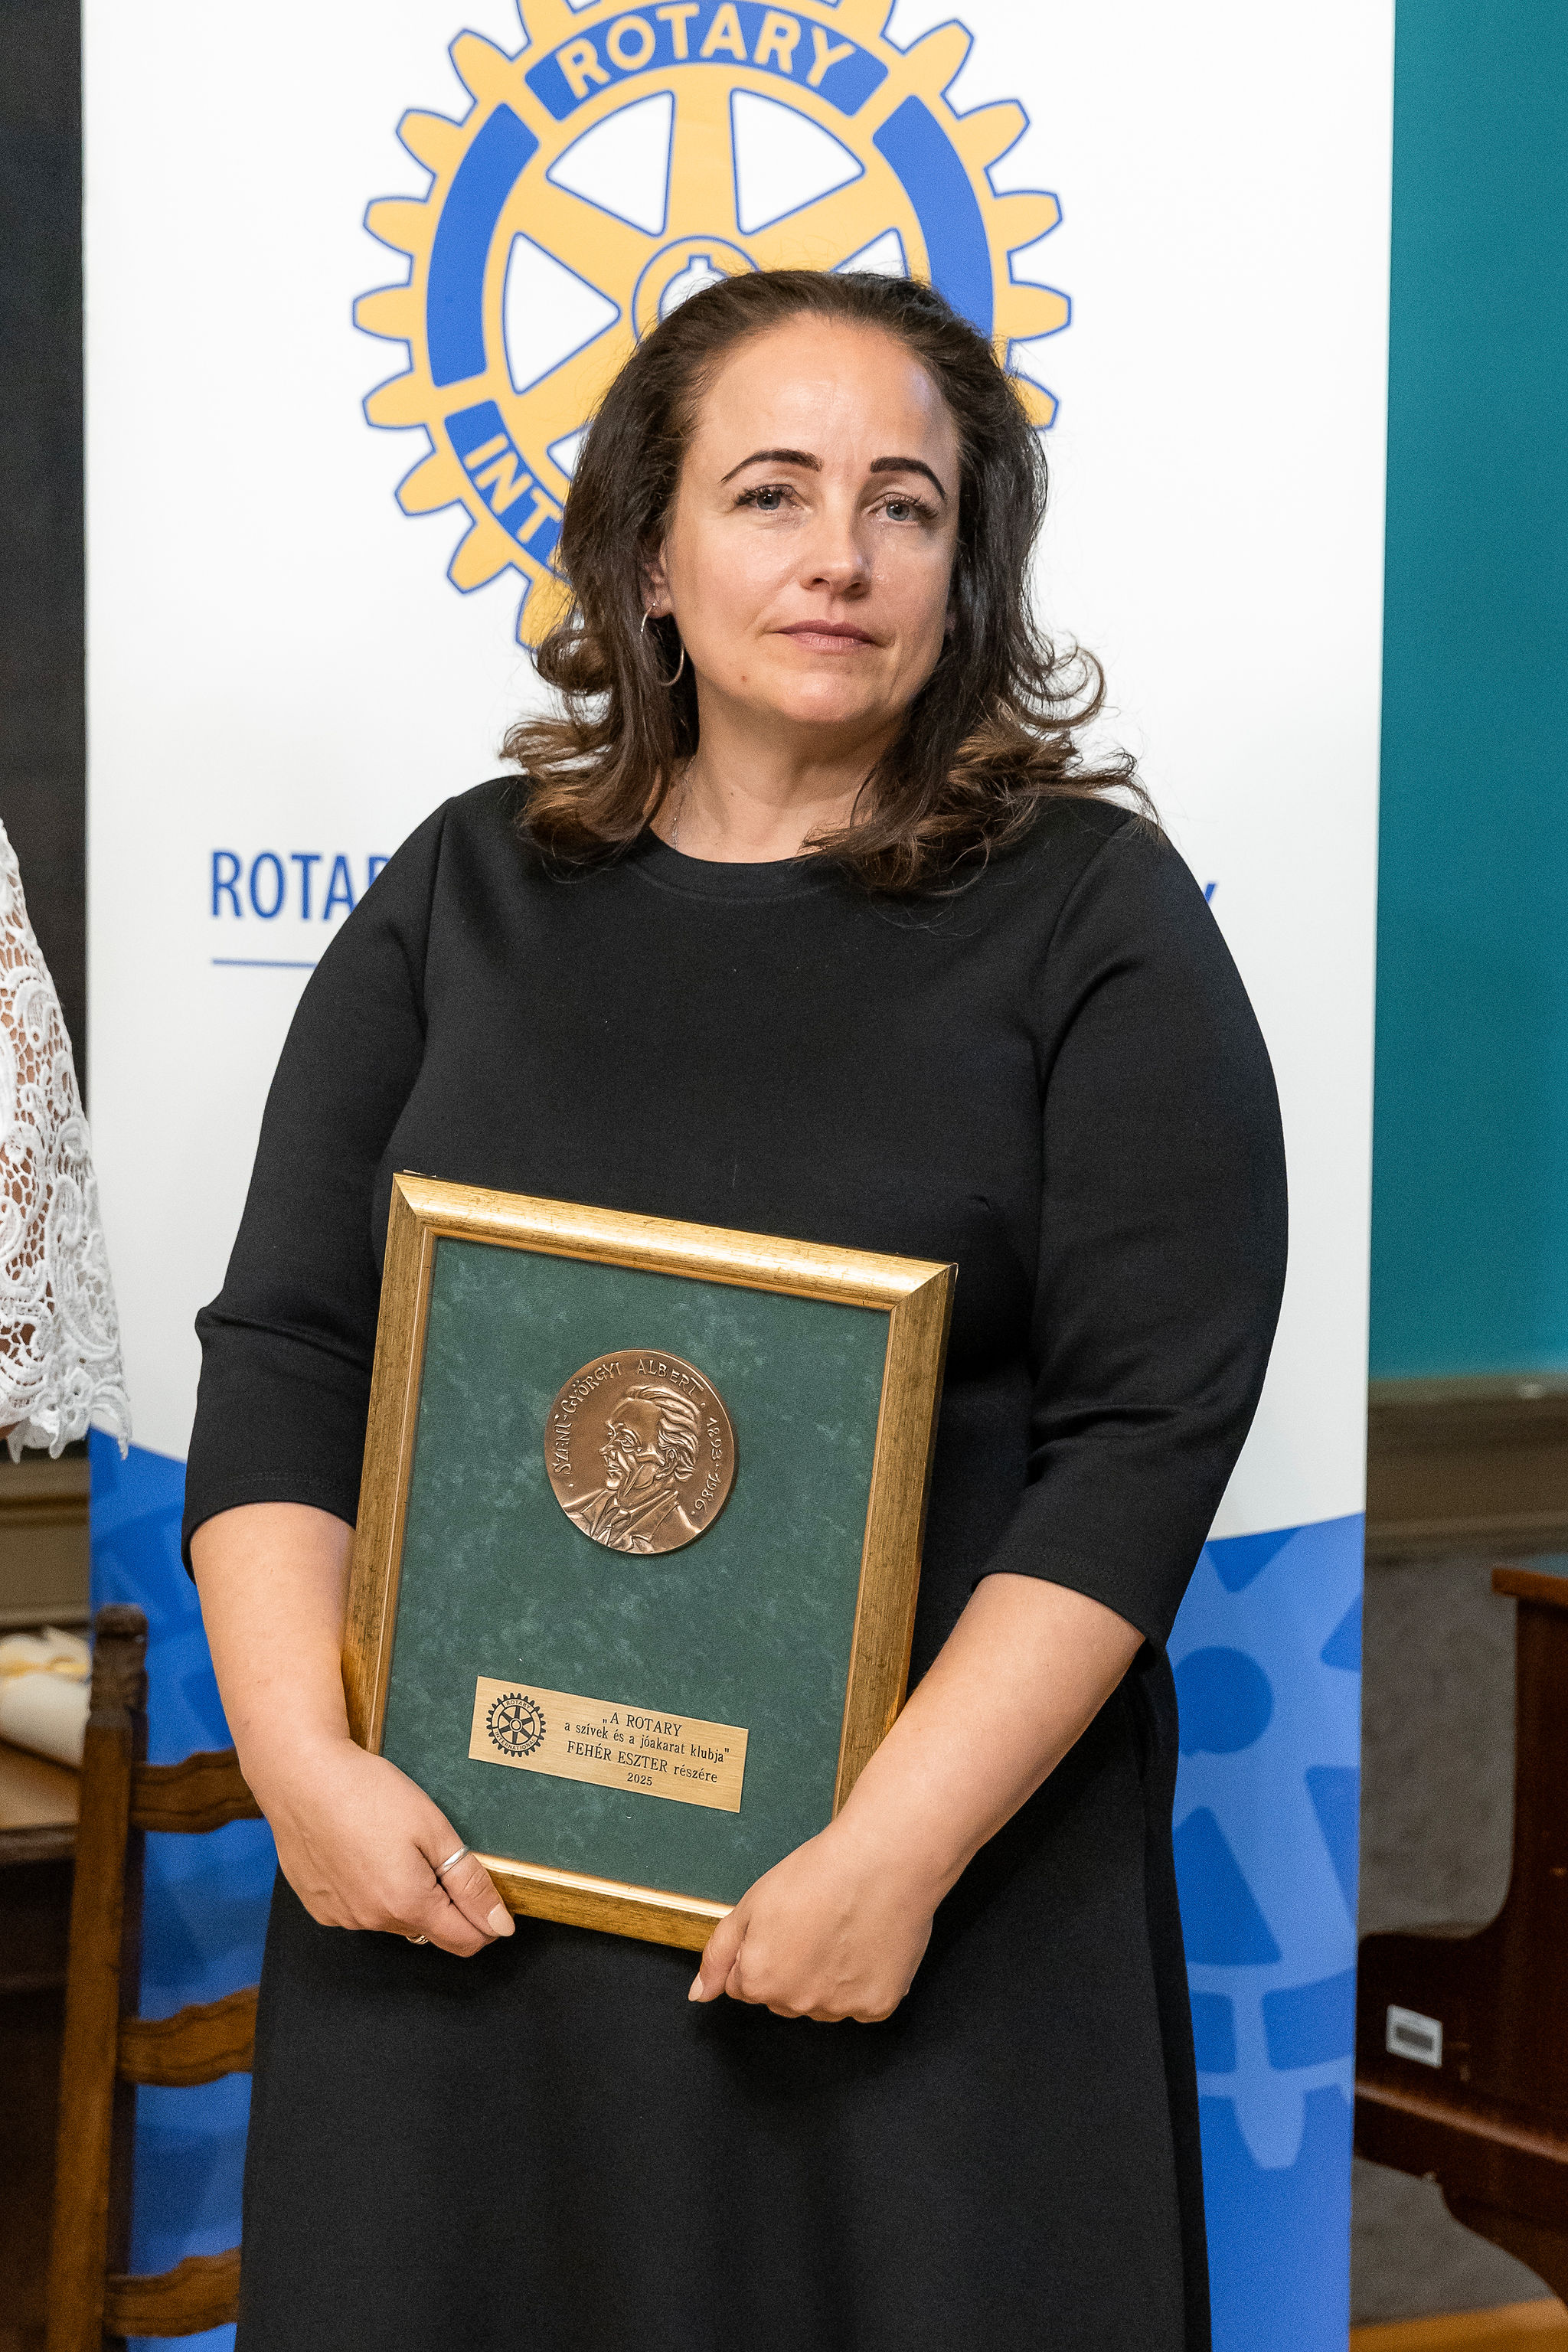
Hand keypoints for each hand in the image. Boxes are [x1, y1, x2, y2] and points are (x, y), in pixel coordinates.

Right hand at [251, 1734, 514, 1958]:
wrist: (300, 1775)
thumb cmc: (368, 1793)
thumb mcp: (434, 1829)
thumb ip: (469, 1883)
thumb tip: (500, 1927)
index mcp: (408, 1904)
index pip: (463, 1941)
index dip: (485, 1922)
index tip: (486, 1893)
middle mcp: (373, 1921)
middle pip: (428, 1929)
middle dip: (443, 1901)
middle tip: (432, 1849)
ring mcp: (341, 1916)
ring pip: (392, 1919)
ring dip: (404, 1894)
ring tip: (391, 1843)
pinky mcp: (319, 1905)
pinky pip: (359, 1909)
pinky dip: (370, 1889)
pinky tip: (361, 1850)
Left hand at [688, 1817, 936, 2021]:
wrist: (882, 1859)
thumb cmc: (818, 1873)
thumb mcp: (751, 1903)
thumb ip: (718, 1954)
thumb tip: (699, 1994)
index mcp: (760, 1980)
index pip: (745, 1984)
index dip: (762, 1950)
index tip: (784, 1925)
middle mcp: (797, 2003)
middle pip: (783, 1997)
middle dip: (791, 1969)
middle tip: (813, 1923)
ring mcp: (840, 2008)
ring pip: (822, 2002)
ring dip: (827, 1978)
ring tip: (842, 1930)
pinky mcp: (878, 2005)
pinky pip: (861, 2003)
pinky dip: (863, 1980)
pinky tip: (866, 1944)